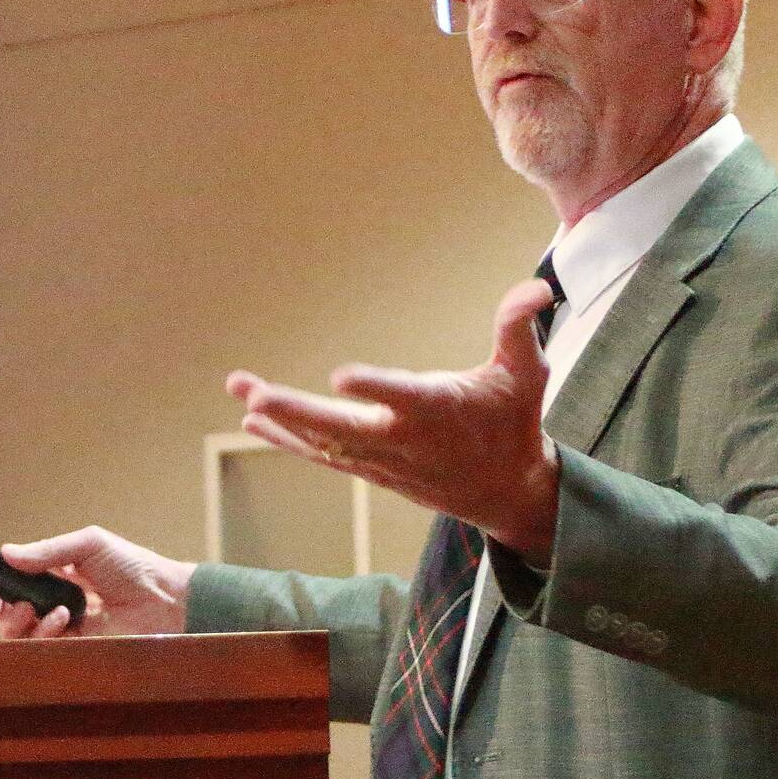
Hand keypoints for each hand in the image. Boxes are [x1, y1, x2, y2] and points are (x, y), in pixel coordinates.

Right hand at [0, 525, 195, 637]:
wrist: (166, 599)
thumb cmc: (133, 566)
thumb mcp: (89, 544)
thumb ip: (47, 551)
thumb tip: (6, 554)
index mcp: (48, 570)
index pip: (0, 573)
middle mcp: (47, 598)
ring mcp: (57, 623)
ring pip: (12, 629)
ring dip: (16, 618)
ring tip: (39, 608)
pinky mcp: (69, 647)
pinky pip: (38, 645)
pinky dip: (44, 631)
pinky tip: (64, 620)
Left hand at [226, 278, 561, 563]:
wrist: (506, 491)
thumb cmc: (512, 422)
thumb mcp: (526, 373)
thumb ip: (518, 328)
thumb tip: (537, 287)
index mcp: (439, 411)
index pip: (404, 398)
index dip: (375, 387)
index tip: (341, 377)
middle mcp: (404, 441)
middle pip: (344, 430)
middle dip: (298, 412)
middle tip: (257, 395)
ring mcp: (382, 460)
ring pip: (323, 444)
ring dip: (280, 420)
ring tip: (240, 391)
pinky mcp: (371, 470)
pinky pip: (322, 457)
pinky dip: (288, 440)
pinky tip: (252, 420)